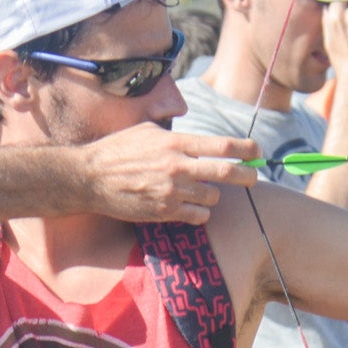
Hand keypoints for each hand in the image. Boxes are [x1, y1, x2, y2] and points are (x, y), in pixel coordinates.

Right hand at [75, 123, 257, 225]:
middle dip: (247, 175)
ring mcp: (171, 192)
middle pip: (227, 172)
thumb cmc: (117, 150)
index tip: (257, 150)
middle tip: (253, 176)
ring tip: (201, 191)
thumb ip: (176, 136)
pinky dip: (199, 213)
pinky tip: (190, 207)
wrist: (89, 178)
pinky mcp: (164, 212)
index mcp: (175, 143)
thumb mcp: (148, 131)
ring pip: (213, 198)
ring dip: (213, 195)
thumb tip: (198, 141)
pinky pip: (198, 216)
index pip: (222, 145)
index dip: (246, 148)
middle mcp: (177, 166)